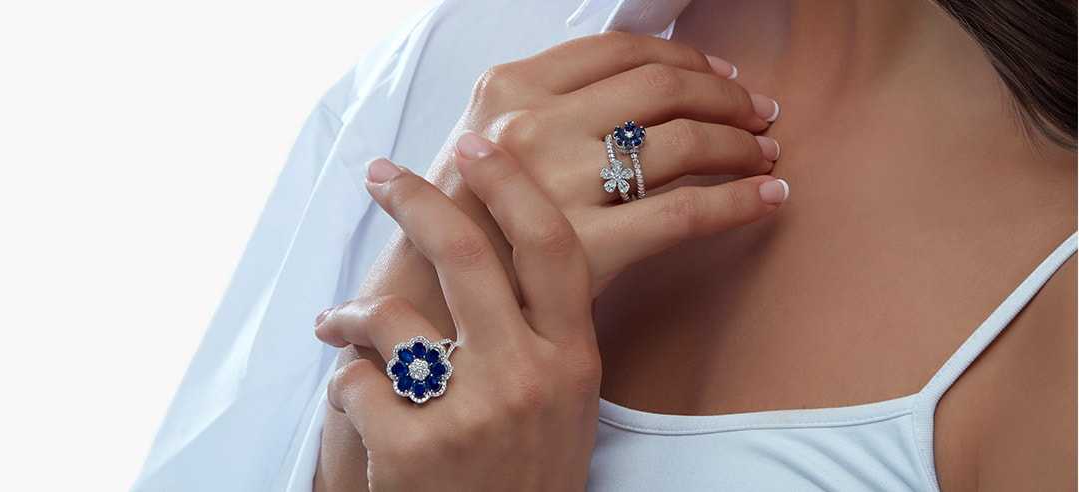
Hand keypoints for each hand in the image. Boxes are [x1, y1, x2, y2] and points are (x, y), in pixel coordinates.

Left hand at [314, 134, 606, 489]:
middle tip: (380, 174)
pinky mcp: (413, 448)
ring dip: (350, 312)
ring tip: (335, 325)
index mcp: (574, 362)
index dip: (511, 186)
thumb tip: (488, 239)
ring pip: (393, 315)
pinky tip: (355, 407)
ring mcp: (472, 415)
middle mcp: (530, 380)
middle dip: (415, 201)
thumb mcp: (562, 406)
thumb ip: (539, 333)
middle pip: (467, 254)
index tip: (478, 144)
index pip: (550, 247)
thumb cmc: (521, 478)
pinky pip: (354, 379)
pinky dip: (344, 385)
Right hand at [449, 31, 785, 289]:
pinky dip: (740, 200)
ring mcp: (557, 187)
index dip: (684, 57)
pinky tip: (769, 197)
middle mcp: (531, 128)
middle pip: (660, 88)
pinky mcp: (584, 247)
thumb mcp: (482, 140)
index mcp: (507, 89)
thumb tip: (641, 86)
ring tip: (765, 153)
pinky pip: (685, 213)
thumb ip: (542, 106)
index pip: (618, 50)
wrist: (422, 302)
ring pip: (682, 144)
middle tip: (758, 113)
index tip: (719, 74)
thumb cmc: (457, 223)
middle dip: (726, 96)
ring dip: (740, 144)